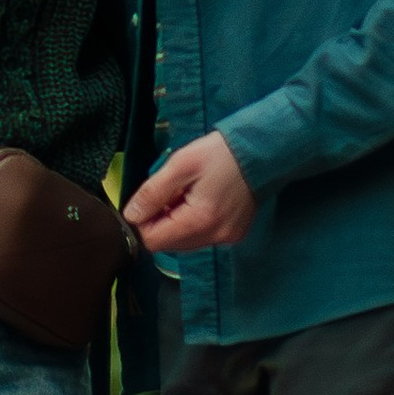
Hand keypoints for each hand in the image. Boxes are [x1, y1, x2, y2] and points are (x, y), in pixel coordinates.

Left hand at [123, 131, 255, 253]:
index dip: (143, 222)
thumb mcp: (180, 164)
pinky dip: (192, 222)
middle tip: (171, 191)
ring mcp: (227, 238)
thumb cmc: (221, 152)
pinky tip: (200, 200)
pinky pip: (201, 237)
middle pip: (168, 245)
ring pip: (184, 243)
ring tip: (187, 194)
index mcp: (201, 220)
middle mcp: (215, 236)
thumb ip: (152, 192)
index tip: (149, 200)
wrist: (262, 150)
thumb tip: (131, 216)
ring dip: (175, 222)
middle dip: (160, 221)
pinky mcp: (233, 234)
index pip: (154, 241)